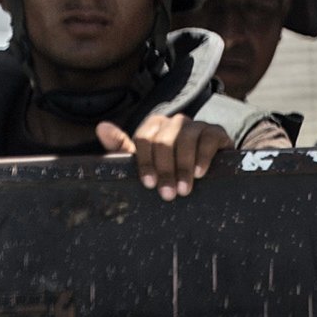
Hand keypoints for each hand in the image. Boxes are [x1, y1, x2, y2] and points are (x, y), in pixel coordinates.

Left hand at [97, 113, 231, 199]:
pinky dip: (203, 156)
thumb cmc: (170, 168)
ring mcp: (196, 125)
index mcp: (154, 127)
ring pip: (185, 138)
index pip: (144, 138)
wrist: (209, 172)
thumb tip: (101, 127)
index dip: (145, 162)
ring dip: (183, 166)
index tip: (149, 184)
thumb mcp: (146, 162)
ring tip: (184, 190)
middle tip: (168, 194)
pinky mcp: (216, 132)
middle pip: (164, 140)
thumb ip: (122, 148)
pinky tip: (200, 173)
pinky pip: (208, 138)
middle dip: (165, 169)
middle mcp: (174, 122)